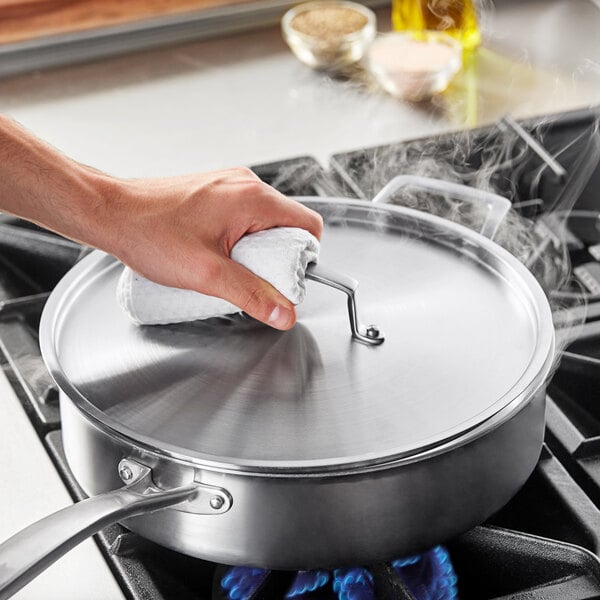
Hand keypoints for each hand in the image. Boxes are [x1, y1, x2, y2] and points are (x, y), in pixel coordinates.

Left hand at [102, 168, 322, 329]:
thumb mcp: (207, 274)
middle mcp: (244, 185)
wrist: (111, 213)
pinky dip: (240, 238)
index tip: (286, 279)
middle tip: (254, 279)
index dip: (304, 257)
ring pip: (265, 222)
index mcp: (252, 199)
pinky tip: (218, 256)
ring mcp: (228, 185)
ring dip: (257, 249)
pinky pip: (244, 217)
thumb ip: (252, 295)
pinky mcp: (214, 192)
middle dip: (278, 257)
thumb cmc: (150, 233)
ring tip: (231, 269)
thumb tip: (284, 313)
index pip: (308, 225)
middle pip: (288, 225)